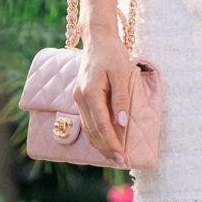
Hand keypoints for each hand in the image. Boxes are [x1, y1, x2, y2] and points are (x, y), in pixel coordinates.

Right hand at [75, 35, 132, 166]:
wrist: (98, 39)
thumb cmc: (112, 53)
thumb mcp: (122, 73)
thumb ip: (121, 99)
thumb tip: (121, 124)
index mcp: (90, 92)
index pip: (101, 125)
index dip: (112, 143)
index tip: (123, 157)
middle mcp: (80, 98)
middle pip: (93, 131)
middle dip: (107, 149)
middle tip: (122, 162)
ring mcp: (78, 98)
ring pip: (88, 129)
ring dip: (101, 144)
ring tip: (115, 157)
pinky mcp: (81, 97)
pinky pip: (87, 121)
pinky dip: (96, 134)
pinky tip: (105, 142)